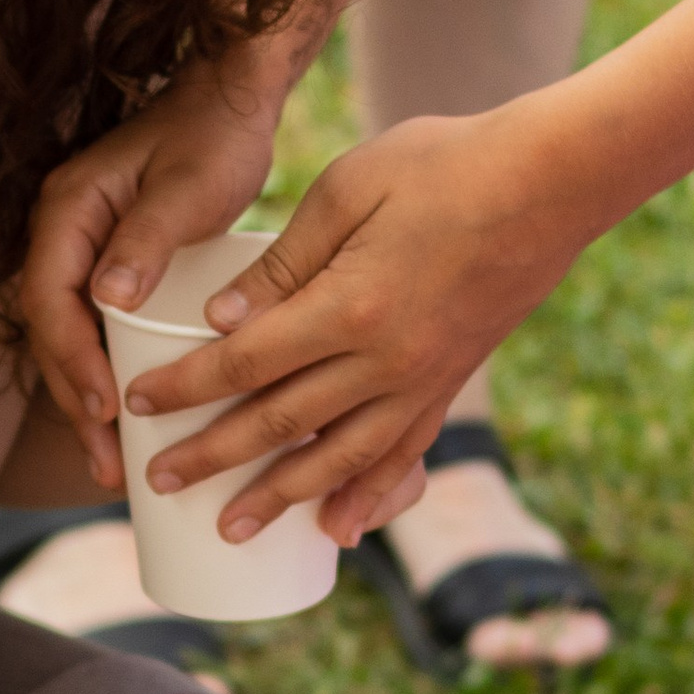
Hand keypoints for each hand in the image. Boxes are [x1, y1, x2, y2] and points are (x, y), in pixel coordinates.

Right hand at [19, 56, 284, 491]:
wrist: (230, 96)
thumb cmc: (213, 134)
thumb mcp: (186, 187)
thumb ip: (144, 239)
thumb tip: (105, 301)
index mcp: (67, 211)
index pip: (50, 302)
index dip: (72, 362)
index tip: (104, 410)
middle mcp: (62, 233)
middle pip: (51, 334)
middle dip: (75, 402)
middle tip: (106, 464)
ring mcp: (82, 251)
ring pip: (69, 340)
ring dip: (86, 401)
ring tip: (112, 464)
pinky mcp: (110, 265)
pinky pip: (94, 331)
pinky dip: (106, 376)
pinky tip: (129, 420)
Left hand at [122, 104, 581, 540]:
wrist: (555, 181)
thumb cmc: (446, 164)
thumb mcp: (349, 189)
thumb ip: (282, 260)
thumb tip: (221, 318)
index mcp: (347, 308)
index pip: (244, 363)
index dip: (186, 387)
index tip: (138, 404)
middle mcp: (384, 362)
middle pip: (278, 423)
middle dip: (211, 457)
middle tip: (158, 484)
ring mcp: (421, 382)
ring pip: (336, 458)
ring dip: (278, 497)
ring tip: (229, 528)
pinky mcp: (450, 384)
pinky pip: (401, 455)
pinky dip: (368, 496)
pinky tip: (341, 529)